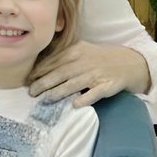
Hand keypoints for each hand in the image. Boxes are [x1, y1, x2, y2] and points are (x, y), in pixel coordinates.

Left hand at [29, 41, 147, 107]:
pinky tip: (73, 105)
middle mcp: (84, 62)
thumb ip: (62, 56)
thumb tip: (38, 67)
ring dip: (57, 93)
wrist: (129, 62)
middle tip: (31, 93)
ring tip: (45, 100)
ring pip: (73, 85)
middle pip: (59, 74)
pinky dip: (84, 99)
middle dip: (43, 84)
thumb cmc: (98, 58)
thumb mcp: (80, 50)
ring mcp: (96, 74)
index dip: (39, 72)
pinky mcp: (107, 86)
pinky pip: (94, 94)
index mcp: (76, 51)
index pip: (53, 62)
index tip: (28, 80)